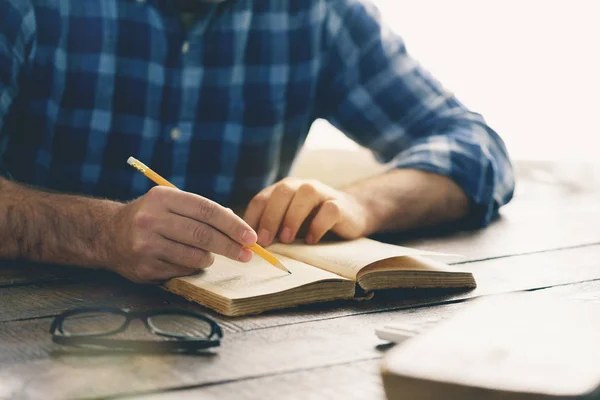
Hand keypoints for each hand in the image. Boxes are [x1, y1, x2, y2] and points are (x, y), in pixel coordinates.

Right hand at [106, 186, 256, 282]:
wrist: (107, 235)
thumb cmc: (151, 217)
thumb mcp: (170, 203)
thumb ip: (201, 211)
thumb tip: (239, 227)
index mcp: (162, 198)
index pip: (206, 210)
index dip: (232, 224)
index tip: (250, 236)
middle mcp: (151, 219)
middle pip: (203, 235)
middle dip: (230, 246)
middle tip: (247, 254)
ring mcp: (145, 245)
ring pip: (195, 256)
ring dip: (210, 258)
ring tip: (209, 255)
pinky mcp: (144, 268)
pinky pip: (182, 270)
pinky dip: (192, 267)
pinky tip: (187, 260)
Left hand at [243, 178, 369, 245]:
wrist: (351, 214)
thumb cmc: (312, 222)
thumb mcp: (288, 223)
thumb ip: (270, 228)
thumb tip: (244, 245)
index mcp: (284, 190)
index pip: (262, 198)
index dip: (253, 218)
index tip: (248, 240)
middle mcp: (301, 186)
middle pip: (282, 192)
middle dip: (270, 217)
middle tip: (265, 241)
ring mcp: (323, 193)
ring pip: (306, 193)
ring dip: (293, 217)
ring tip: (287, 239)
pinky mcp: (340, 205)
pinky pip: (329, 210)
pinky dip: (319, 225)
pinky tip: (312, 241)